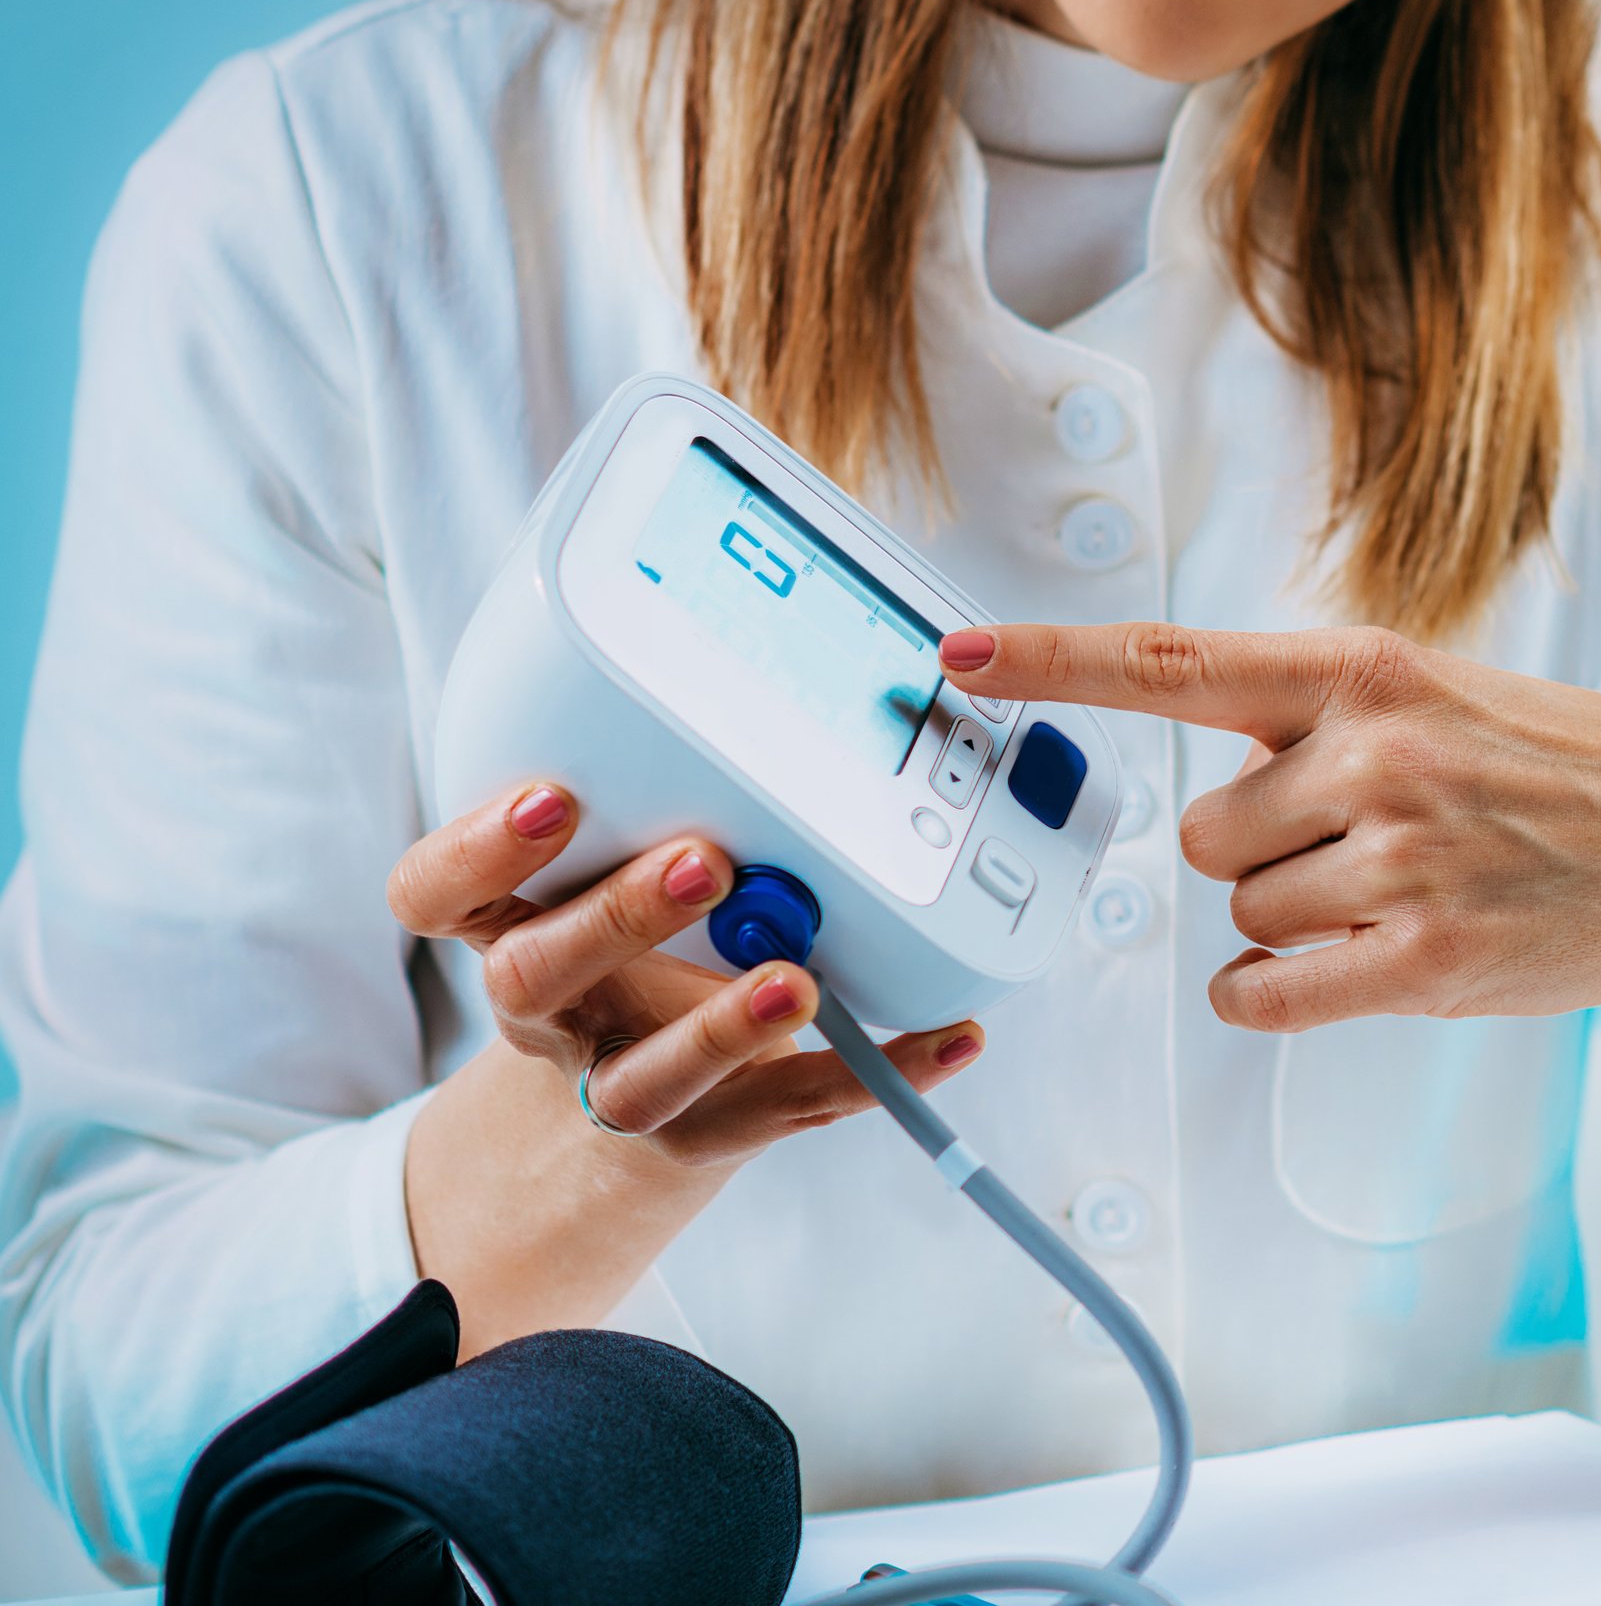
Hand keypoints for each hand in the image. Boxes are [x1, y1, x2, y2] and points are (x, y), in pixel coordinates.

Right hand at [390, 782, 984, 1350]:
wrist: (617, 1124)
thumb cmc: (628, 958)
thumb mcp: (610, 879)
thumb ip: (660, 803)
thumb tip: (784, 679)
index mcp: (513, 928)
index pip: (435, 896)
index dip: (477, 852)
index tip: (553, 796)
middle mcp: (552, 1013)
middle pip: (537, 977)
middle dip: (617, 918)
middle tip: (705, 861)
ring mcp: (622, 1085)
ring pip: (648, 1080)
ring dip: (723, 1029)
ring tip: (798, 984)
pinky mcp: (711, 1133)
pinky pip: (797, 1109)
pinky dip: (884, 1073)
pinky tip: (954, 1036)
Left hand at [941, 619, 1600, 1312]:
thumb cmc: (1555, 768)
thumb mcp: (1439, 694)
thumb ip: (1316, 714)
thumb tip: (1194, 781)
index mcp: (1364, 671)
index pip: (1174, 663)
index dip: (1052, 665)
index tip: (955, 661)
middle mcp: (1373, 753)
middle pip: (1202, 835)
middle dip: (1264, 852)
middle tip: (1371, 842)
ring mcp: (1401, 857)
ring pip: (1241, 916)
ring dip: (1299, 920)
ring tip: (1404, 890)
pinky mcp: (1425, 956)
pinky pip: (1268, 992)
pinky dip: (1281, 993)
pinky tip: (1355, 964)